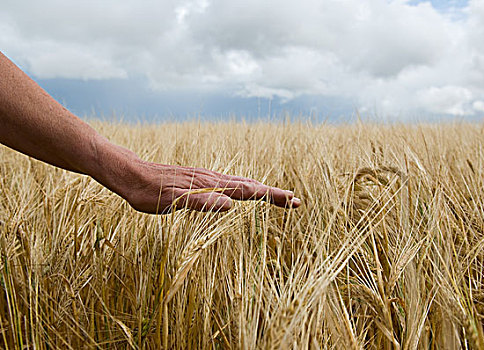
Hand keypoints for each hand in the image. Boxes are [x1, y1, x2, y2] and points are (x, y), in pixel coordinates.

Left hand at [112, 158, 300, 213]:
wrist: (130, 173)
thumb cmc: (148, 191)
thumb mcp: (170, 201)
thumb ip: (200, 203)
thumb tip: (229, 205)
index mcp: (210, 184)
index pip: (247, 191)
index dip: (270, 196)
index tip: (292, 200)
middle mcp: (212, 178)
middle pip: (249, 185)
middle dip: (273, 193)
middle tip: (295, 201)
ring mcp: (206, 177)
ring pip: (240, 183)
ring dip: (260, 189)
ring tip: (276, 195)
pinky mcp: (198, 179)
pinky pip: (228, 183)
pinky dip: (244, 188)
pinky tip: (243, 191)